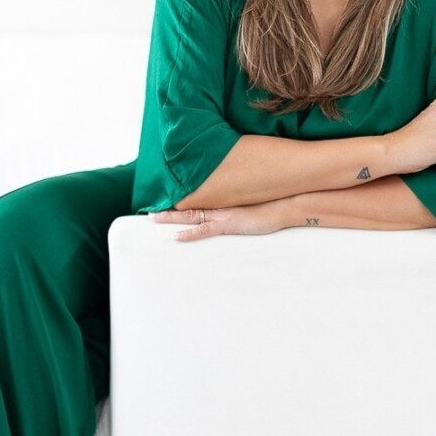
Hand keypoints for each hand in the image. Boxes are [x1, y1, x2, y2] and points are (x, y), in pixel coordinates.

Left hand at [151, 200, 289, 242]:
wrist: (285, 205)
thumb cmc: (272, 202)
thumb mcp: (252, 198)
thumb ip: (239, 199)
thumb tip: (233, 203)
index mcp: (224, 198)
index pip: (197, 198)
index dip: (181, 199)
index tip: (166, 198)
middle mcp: (220, 204)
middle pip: (188, 205)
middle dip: (168, 208)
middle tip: (150, 210)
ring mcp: (223, 214)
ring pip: (190, 215)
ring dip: (171, 218)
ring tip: (153, 218)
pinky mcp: (229, 224)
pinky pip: (204, 230)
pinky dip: (189, 233)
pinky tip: (176, 237)